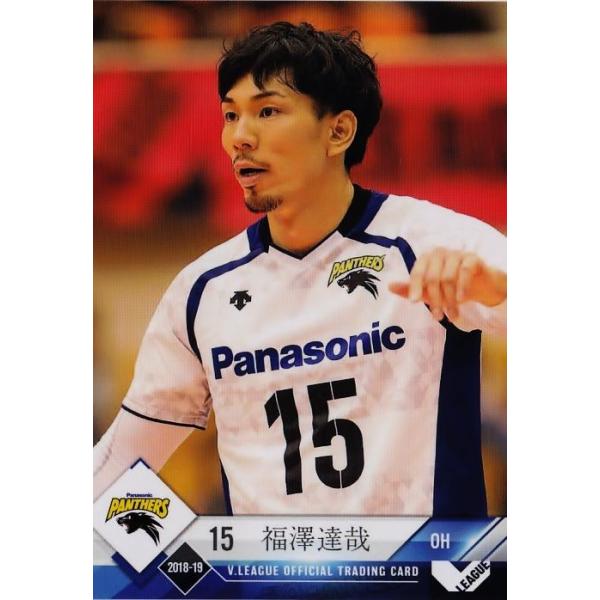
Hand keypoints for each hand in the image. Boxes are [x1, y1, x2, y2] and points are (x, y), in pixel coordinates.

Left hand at [388, 248, 506, 320]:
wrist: (480, 286)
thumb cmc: (451, 287)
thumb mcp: (429, 292)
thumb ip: (410, 289)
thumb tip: (389, 286)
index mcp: (426, 258)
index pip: (417, 272)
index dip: (414, 287)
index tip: (414, 303)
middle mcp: (440, 253)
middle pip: (432, 277)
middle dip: (435, 299)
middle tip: (438, 316)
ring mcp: (457, 254)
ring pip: (448, 278)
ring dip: (450, 300)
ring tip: (452, 314)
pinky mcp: (473, 258)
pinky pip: (465, 271)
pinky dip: (462, 288)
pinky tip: (462, 300)